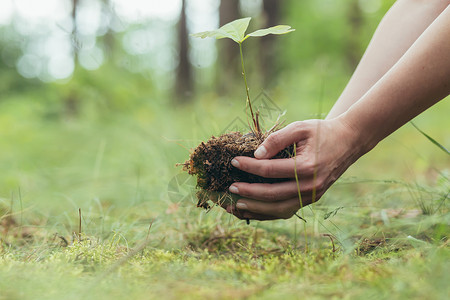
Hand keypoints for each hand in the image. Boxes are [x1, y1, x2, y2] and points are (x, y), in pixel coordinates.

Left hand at [226, 118, 362, 220]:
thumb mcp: (300, 127)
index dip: (249, 166)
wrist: (349, 141)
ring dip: (256, 210)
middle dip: (248, 193)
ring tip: (235, 207)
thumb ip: (277, 139)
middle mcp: (310, 186)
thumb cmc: (322, 131)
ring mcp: (312, 195)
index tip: (233, 161)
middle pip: (272, 195)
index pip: (270, 170)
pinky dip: (268, 213)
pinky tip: (252, 211)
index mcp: (306, 167)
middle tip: (229, 188)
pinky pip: (287, 210)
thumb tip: (256, 155)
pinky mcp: (311, 199)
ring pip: (279, 210)